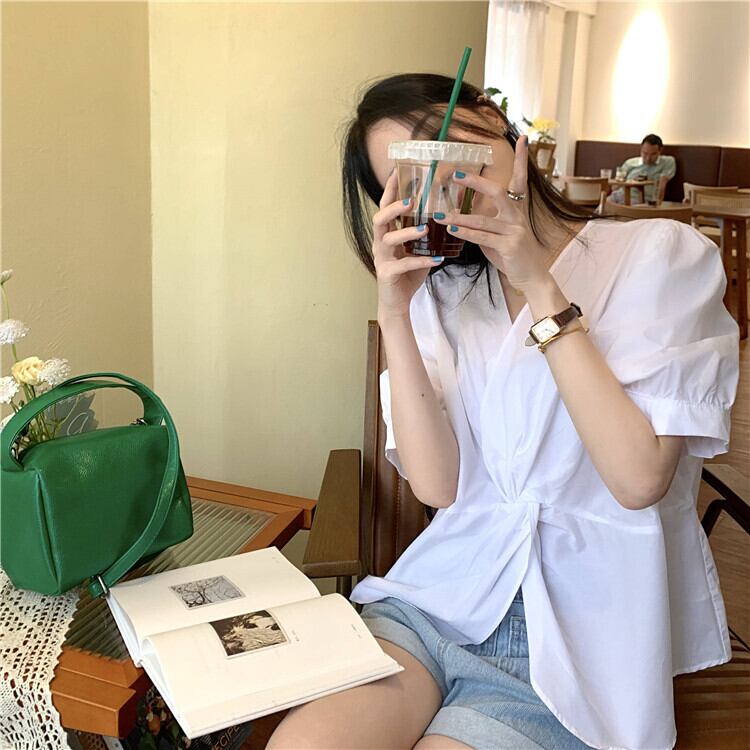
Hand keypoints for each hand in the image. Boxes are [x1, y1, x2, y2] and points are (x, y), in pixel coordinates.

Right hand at [373, 171, 442, 320]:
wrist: (397, 304)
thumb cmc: (407, 276)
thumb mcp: (418, 251)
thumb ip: (428, 234)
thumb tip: (450, 213)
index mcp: (386, 235)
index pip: (385, 208)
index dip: (390, 191)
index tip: (396, 171)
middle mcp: (380, 244)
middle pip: (380, 219)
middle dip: (393, 207)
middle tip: (411, 200)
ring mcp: (381, 259)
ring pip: (388, 240)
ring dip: (406, 232)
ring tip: (425, 228)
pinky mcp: (387, 274)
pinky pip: (403, 265)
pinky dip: (421, 261)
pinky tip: (437, 259)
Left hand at [433, 135, 550, 294]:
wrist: (530, 276)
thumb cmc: (511, 254)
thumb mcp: (497, 234)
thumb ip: (484, 221)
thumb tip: (462, 213)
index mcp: (516, 210)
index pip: (519, 180)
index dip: (521, 159)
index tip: (521, 138)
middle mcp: (517, 216)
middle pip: (497, 192)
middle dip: (476, 182)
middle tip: (455, 175)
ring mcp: (515, 230)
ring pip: (483, 219)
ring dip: (459, 217)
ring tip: (440, 215)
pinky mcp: (510, 245)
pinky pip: (483, 237)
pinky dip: (466, 233)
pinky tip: (452, 229)